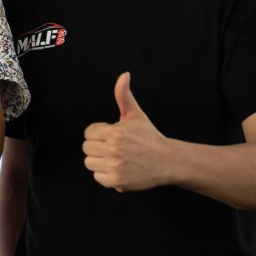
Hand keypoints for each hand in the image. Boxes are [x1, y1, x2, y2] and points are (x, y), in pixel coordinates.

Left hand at [82, 72, 170, 191]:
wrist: (168, 161)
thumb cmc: (149, 137)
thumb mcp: (135, 115)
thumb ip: (124, 95)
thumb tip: (124, 74)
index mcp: (114, 132)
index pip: (88, 133)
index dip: (99, 134)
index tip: (113, 136)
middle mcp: (113, 150)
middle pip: (87, 148)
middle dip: (99, 147)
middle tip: (116, 148)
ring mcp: (115, 167)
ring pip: (90, 163)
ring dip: (100, 161)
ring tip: (117, 158)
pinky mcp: (117, 181)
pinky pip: (98, 177)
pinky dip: (106, 175)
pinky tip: (120, 168)